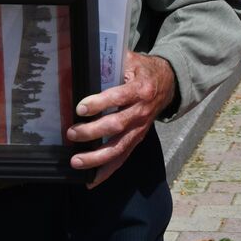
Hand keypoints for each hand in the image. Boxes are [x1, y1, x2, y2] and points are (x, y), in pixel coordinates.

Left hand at [64, 52, 175, 187]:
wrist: (169, 83)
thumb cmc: (144, 70)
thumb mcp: (132, 60)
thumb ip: (112, 62)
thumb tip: (86, 61)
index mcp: (141, 89)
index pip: (119, 97)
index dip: (100, 103)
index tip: (81, 108)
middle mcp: (142, 111)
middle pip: (117, 125)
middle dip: (93, 132)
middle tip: (72, 133)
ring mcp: (141, 128)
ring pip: (120, 147)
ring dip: (97, 157)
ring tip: (76, 162)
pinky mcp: (138, 138)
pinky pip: (123, 157)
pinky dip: (107, 170)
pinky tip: (91, 180)